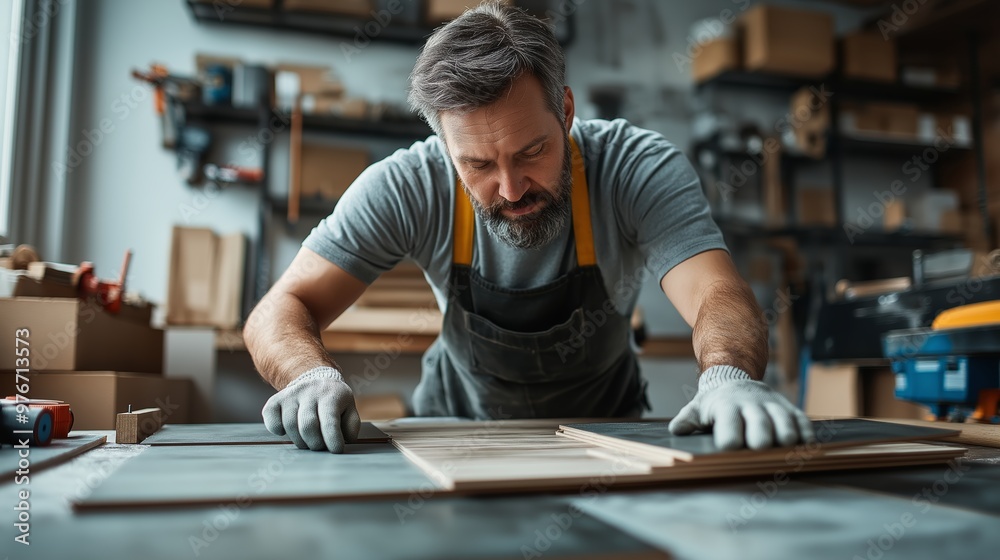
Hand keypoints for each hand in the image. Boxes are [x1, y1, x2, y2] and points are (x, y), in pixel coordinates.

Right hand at [262, 367, 360, 452]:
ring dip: (300, 441)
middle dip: (315, 444)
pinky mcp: (276, 399)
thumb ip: (351, 426)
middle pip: (307, 426)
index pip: (329, 422)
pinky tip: (287, 431)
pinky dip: (277, 429)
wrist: (314, 379)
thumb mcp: (349, 409)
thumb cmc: (334, 402)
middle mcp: (309, 392)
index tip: (336, 451)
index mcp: (330, 395)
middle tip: (320, 447)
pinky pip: (271, 418)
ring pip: (290, 425)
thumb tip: (346, 441)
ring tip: (308, 442)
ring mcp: (291, 394)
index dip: (332, 440)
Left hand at [669, 366, 813, 449]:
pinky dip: (805, 431)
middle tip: (759, 447)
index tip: (729, 447)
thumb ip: (688, 419)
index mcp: (727, 407)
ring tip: (786, 447)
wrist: (735, 379)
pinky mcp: (788, 409)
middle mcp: (751, 405)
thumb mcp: (698, 407)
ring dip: (786, 434)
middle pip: (759, 421)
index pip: (729, 421)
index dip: (730, 434)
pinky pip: (801, 419)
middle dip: (760, 435)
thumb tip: (677, 429)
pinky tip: (805, 444)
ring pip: (784, 419)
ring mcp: (772, 406)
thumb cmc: (715, 402)